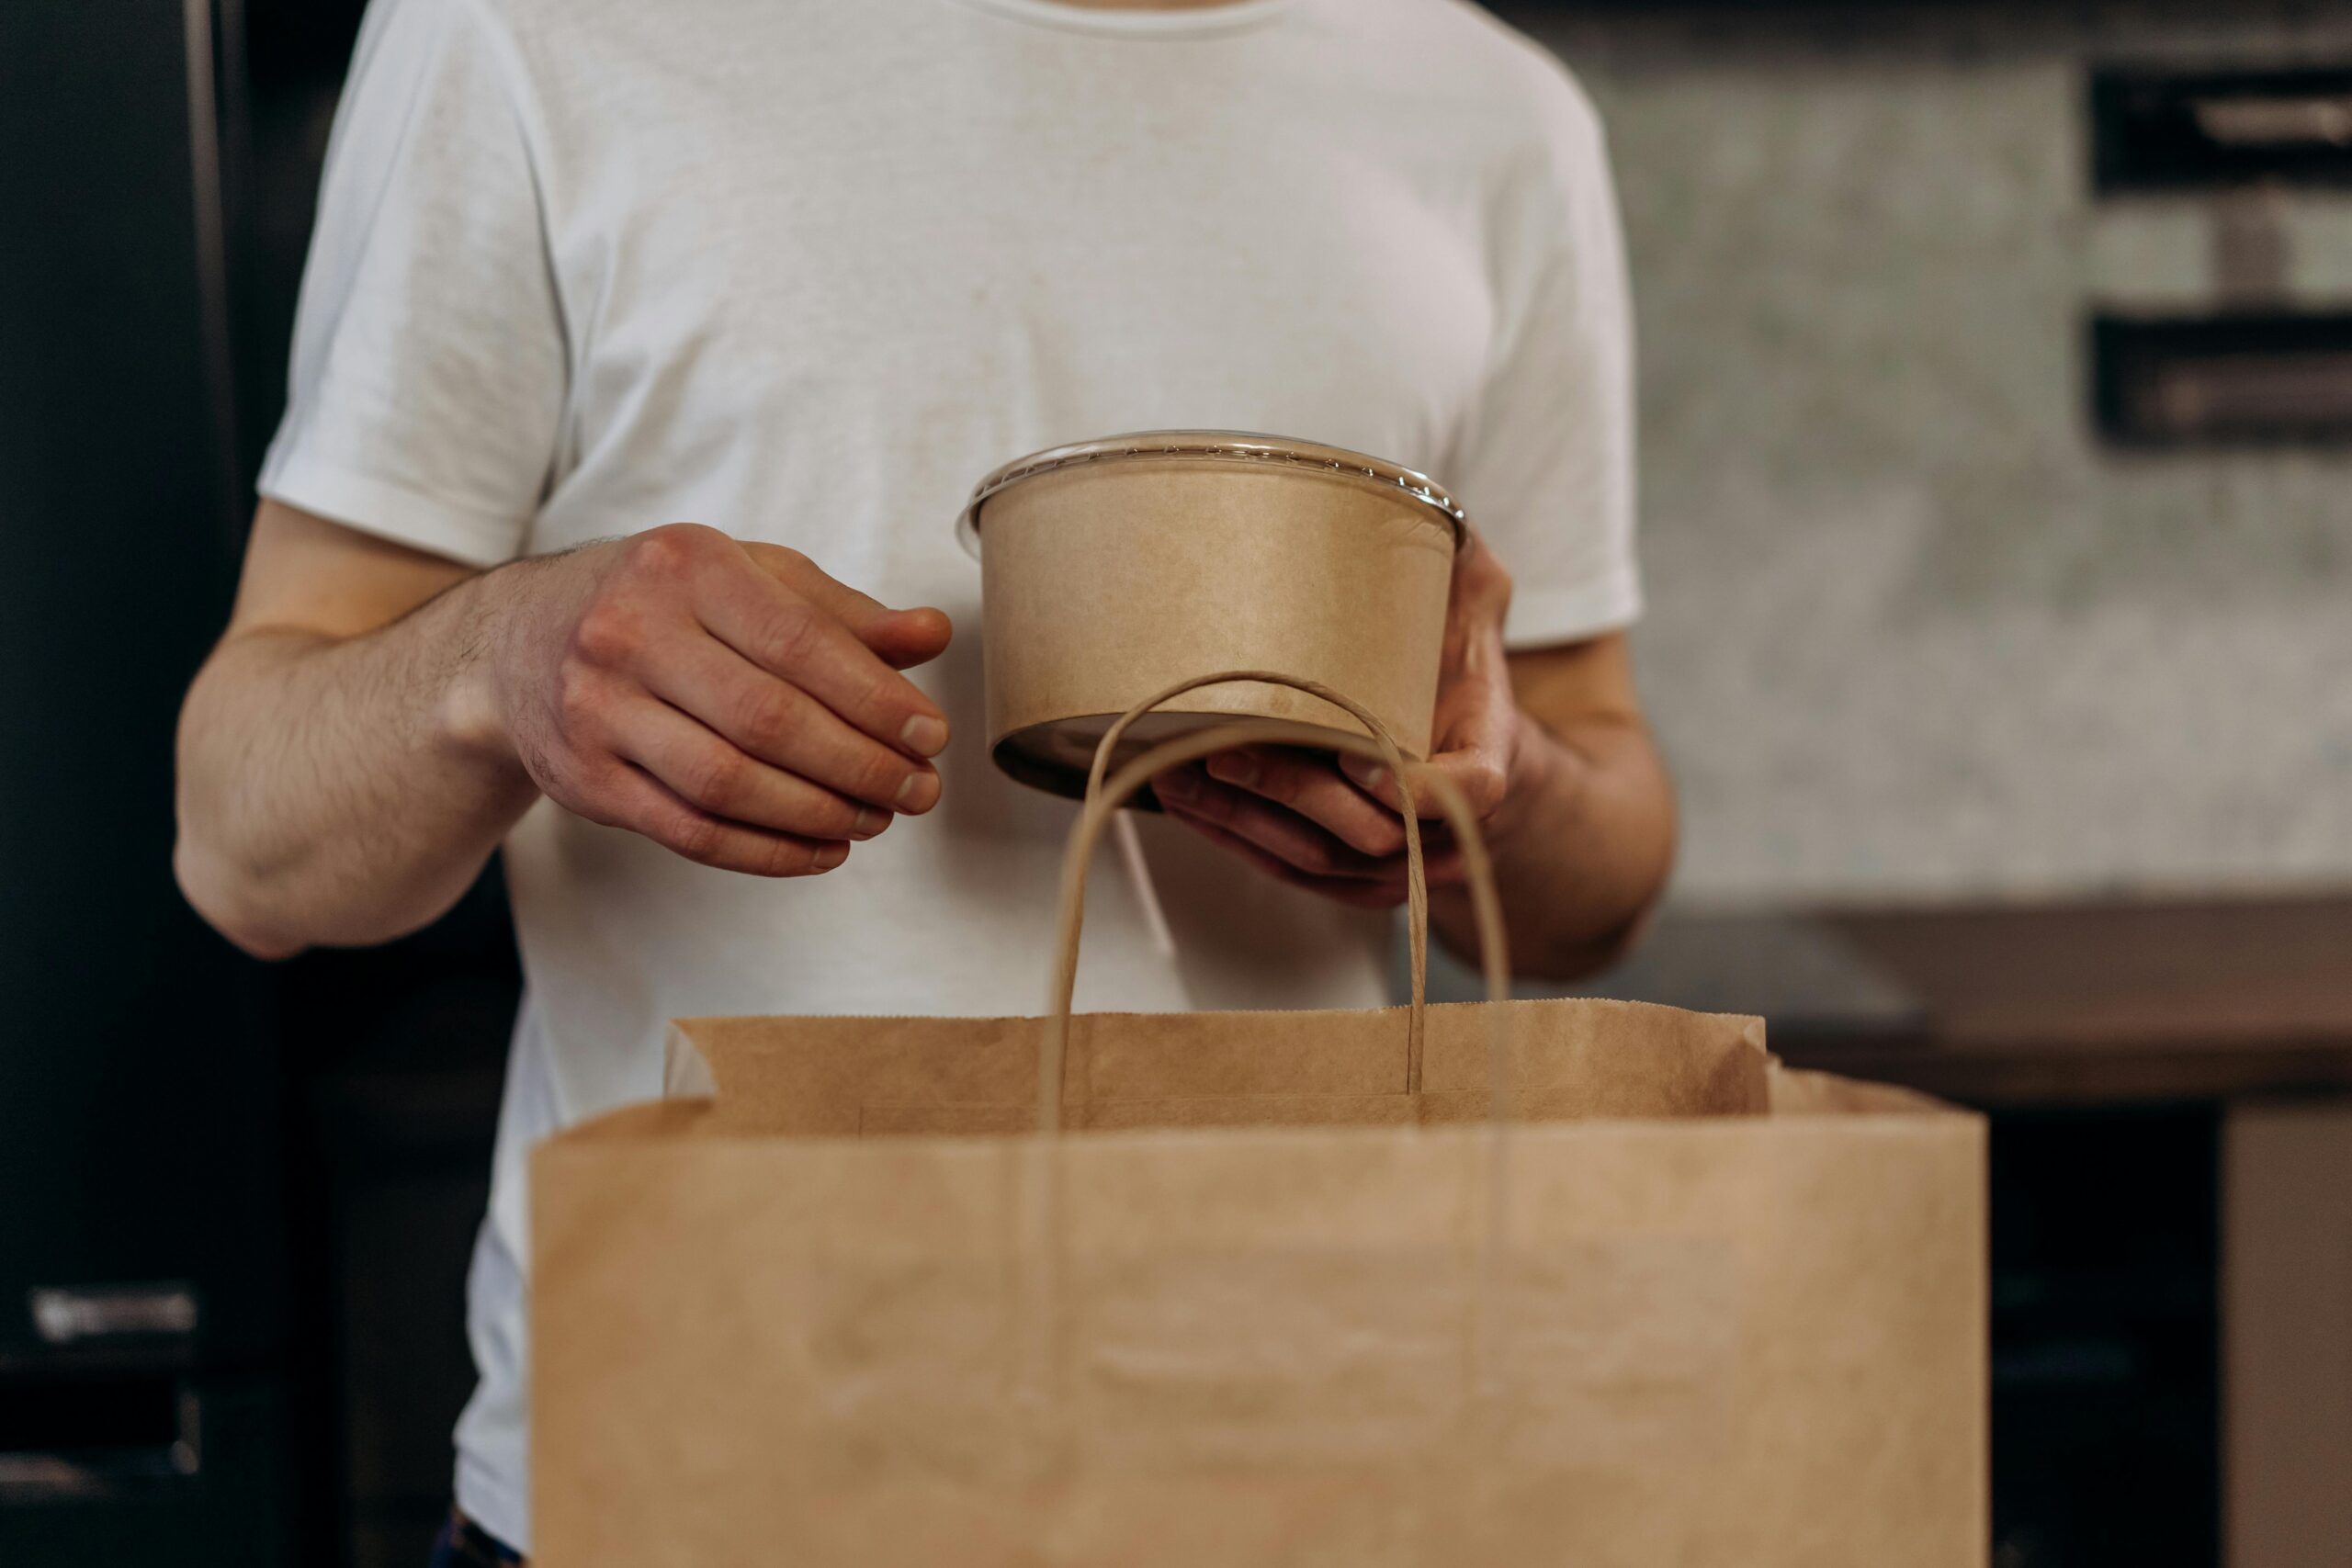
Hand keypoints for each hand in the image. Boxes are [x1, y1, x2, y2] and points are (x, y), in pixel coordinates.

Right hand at [478, 523, 951, 875]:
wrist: (518, 643)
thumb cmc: (663, 604)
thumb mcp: (748, 579)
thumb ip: (841, 613)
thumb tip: (932, 635)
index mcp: (686, 567)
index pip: (799, 642)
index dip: (875, 698)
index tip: (931, 736)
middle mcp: (629, 632)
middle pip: (768, 720)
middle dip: (860, 765)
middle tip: (918, 790)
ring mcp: (596, 710)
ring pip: (728, 784)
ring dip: (819, 813)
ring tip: (876, 819)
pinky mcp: (583, 780)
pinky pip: (691, 832)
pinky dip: (768, 852)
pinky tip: (822, 849)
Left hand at [1154, 530, 1543, 908]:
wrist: (1460, 734)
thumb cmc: (1454, 652)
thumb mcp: (1472, 593)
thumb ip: (1456, 557)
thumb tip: (1429, 510)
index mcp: (1486, 755)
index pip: (1471, 791)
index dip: (1414, 786)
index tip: (1356, 754)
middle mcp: (1447, 827)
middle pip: (1372, 834)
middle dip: (1293, 795)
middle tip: (1222, 751)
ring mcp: (1396, 862)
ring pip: (1319, 861)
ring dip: (1244, 821)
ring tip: (1177, 773)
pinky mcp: (1345, 875)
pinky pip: (1286, 869)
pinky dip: (1232, 838)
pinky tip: (1184, 800)